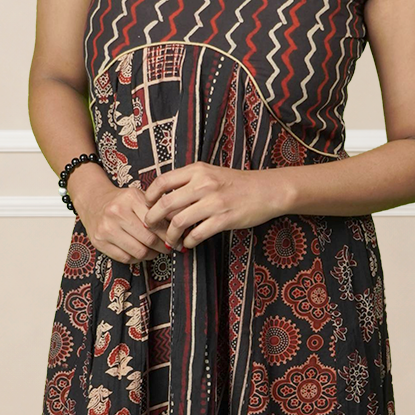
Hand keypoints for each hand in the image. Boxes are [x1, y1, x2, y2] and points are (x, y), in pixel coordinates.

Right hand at [68, 166, 167, 264]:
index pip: (156, 223)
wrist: (93, 201)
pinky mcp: (99, 242)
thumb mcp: (139, 197)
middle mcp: (116, 213)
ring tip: (155, 251)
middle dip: (163, 247)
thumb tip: (178, 226)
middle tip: (168, 248)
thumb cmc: (121, 201)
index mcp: (130, 198)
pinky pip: (125, 258)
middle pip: (149, 239)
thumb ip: (158, 210)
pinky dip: (136, 258)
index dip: (169, 235)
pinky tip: (140, 252)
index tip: (176, 240)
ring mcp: (106, 228)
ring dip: (151, 254)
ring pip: (138, 252)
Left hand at [142, 163, 285, 250]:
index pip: (162, 182)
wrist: (267, 190)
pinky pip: (197, 234)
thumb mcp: (211, 173)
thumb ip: (189, 181)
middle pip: (166, 204)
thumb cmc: (237, 183)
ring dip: (170, 236)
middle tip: (151, 227)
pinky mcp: (224, 219)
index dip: (149, 196)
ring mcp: (214, 202)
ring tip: (171, 241)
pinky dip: (188, 242)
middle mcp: (203, 184)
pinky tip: (188, 243)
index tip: (147, 206)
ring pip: (178, 222)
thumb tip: (164, 198)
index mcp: (197, 171)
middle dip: (153, 219)